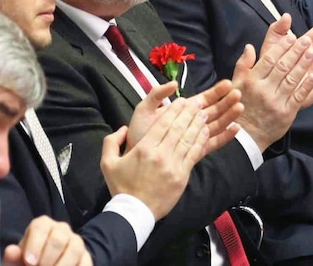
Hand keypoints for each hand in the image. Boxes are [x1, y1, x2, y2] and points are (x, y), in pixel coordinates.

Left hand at [2, 216, 92, 265]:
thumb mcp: (17, 263)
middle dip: (48, 258)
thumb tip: (11, 250)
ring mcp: (76, 242)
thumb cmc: (28, 264)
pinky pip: (85, 261)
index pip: (40, 227)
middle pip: (58, 238)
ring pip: (74, 249)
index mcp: (42, 225)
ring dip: (62, 265)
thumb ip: (13, 259)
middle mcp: (61, 229)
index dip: (35, 244)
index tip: (29, 262)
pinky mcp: (86, 257)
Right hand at [101, 98, 208, 219]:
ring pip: (188, 140)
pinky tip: (204, 132)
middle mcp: (161, 154)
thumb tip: (123, 128)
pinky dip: (200, 142)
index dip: (174, 110)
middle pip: (178, 128)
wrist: (133, 213)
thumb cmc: (121, 187)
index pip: (163, 124)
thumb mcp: (107, 163)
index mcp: (144, 148)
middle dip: (188, 113)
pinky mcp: (182, 176)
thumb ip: (111, 142)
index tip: (182, 101)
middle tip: (196, 103)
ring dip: (197, 125)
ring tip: (203, 113)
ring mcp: (173, 166)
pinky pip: (193, 155)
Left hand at [126, 79, 242, 155]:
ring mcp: (194, 137)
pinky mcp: (195, 151)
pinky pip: (213, 143)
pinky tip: (236, 129)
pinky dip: (225, 137)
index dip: (216, 91)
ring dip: (228, 116)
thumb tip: (174, 84)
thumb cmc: (138, 132)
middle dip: (226, 102)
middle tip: (239, 93)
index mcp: (181, 111)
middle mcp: (191, 123)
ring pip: (216, 124)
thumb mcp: (144, 109)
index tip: (228, 84)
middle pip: (213, 110)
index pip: (203, 99)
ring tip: (240, 108)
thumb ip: (157, 94)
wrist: (134, 156)